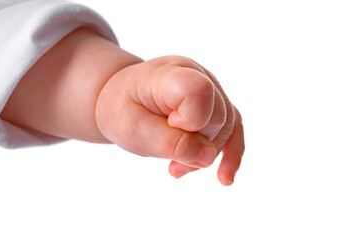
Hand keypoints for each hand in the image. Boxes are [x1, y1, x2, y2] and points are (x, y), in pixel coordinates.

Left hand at [95, 55, 244, 185]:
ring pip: (226, 125)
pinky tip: (224, 178)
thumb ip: (168, 143)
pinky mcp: (213, 103)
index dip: (190, 120)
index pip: (199, 91)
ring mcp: (208, 87)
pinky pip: (233, 128)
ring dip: (205, 155)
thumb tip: (208, 157)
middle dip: (195, 145)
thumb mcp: (132, 130)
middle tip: (168, 161)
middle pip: (216, 115)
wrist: (121, 101)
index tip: (168, 127)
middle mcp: (196, 74)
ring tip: (176, 168)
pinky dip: (230, 154)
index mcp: (170, 74)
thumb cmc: (123, 111)